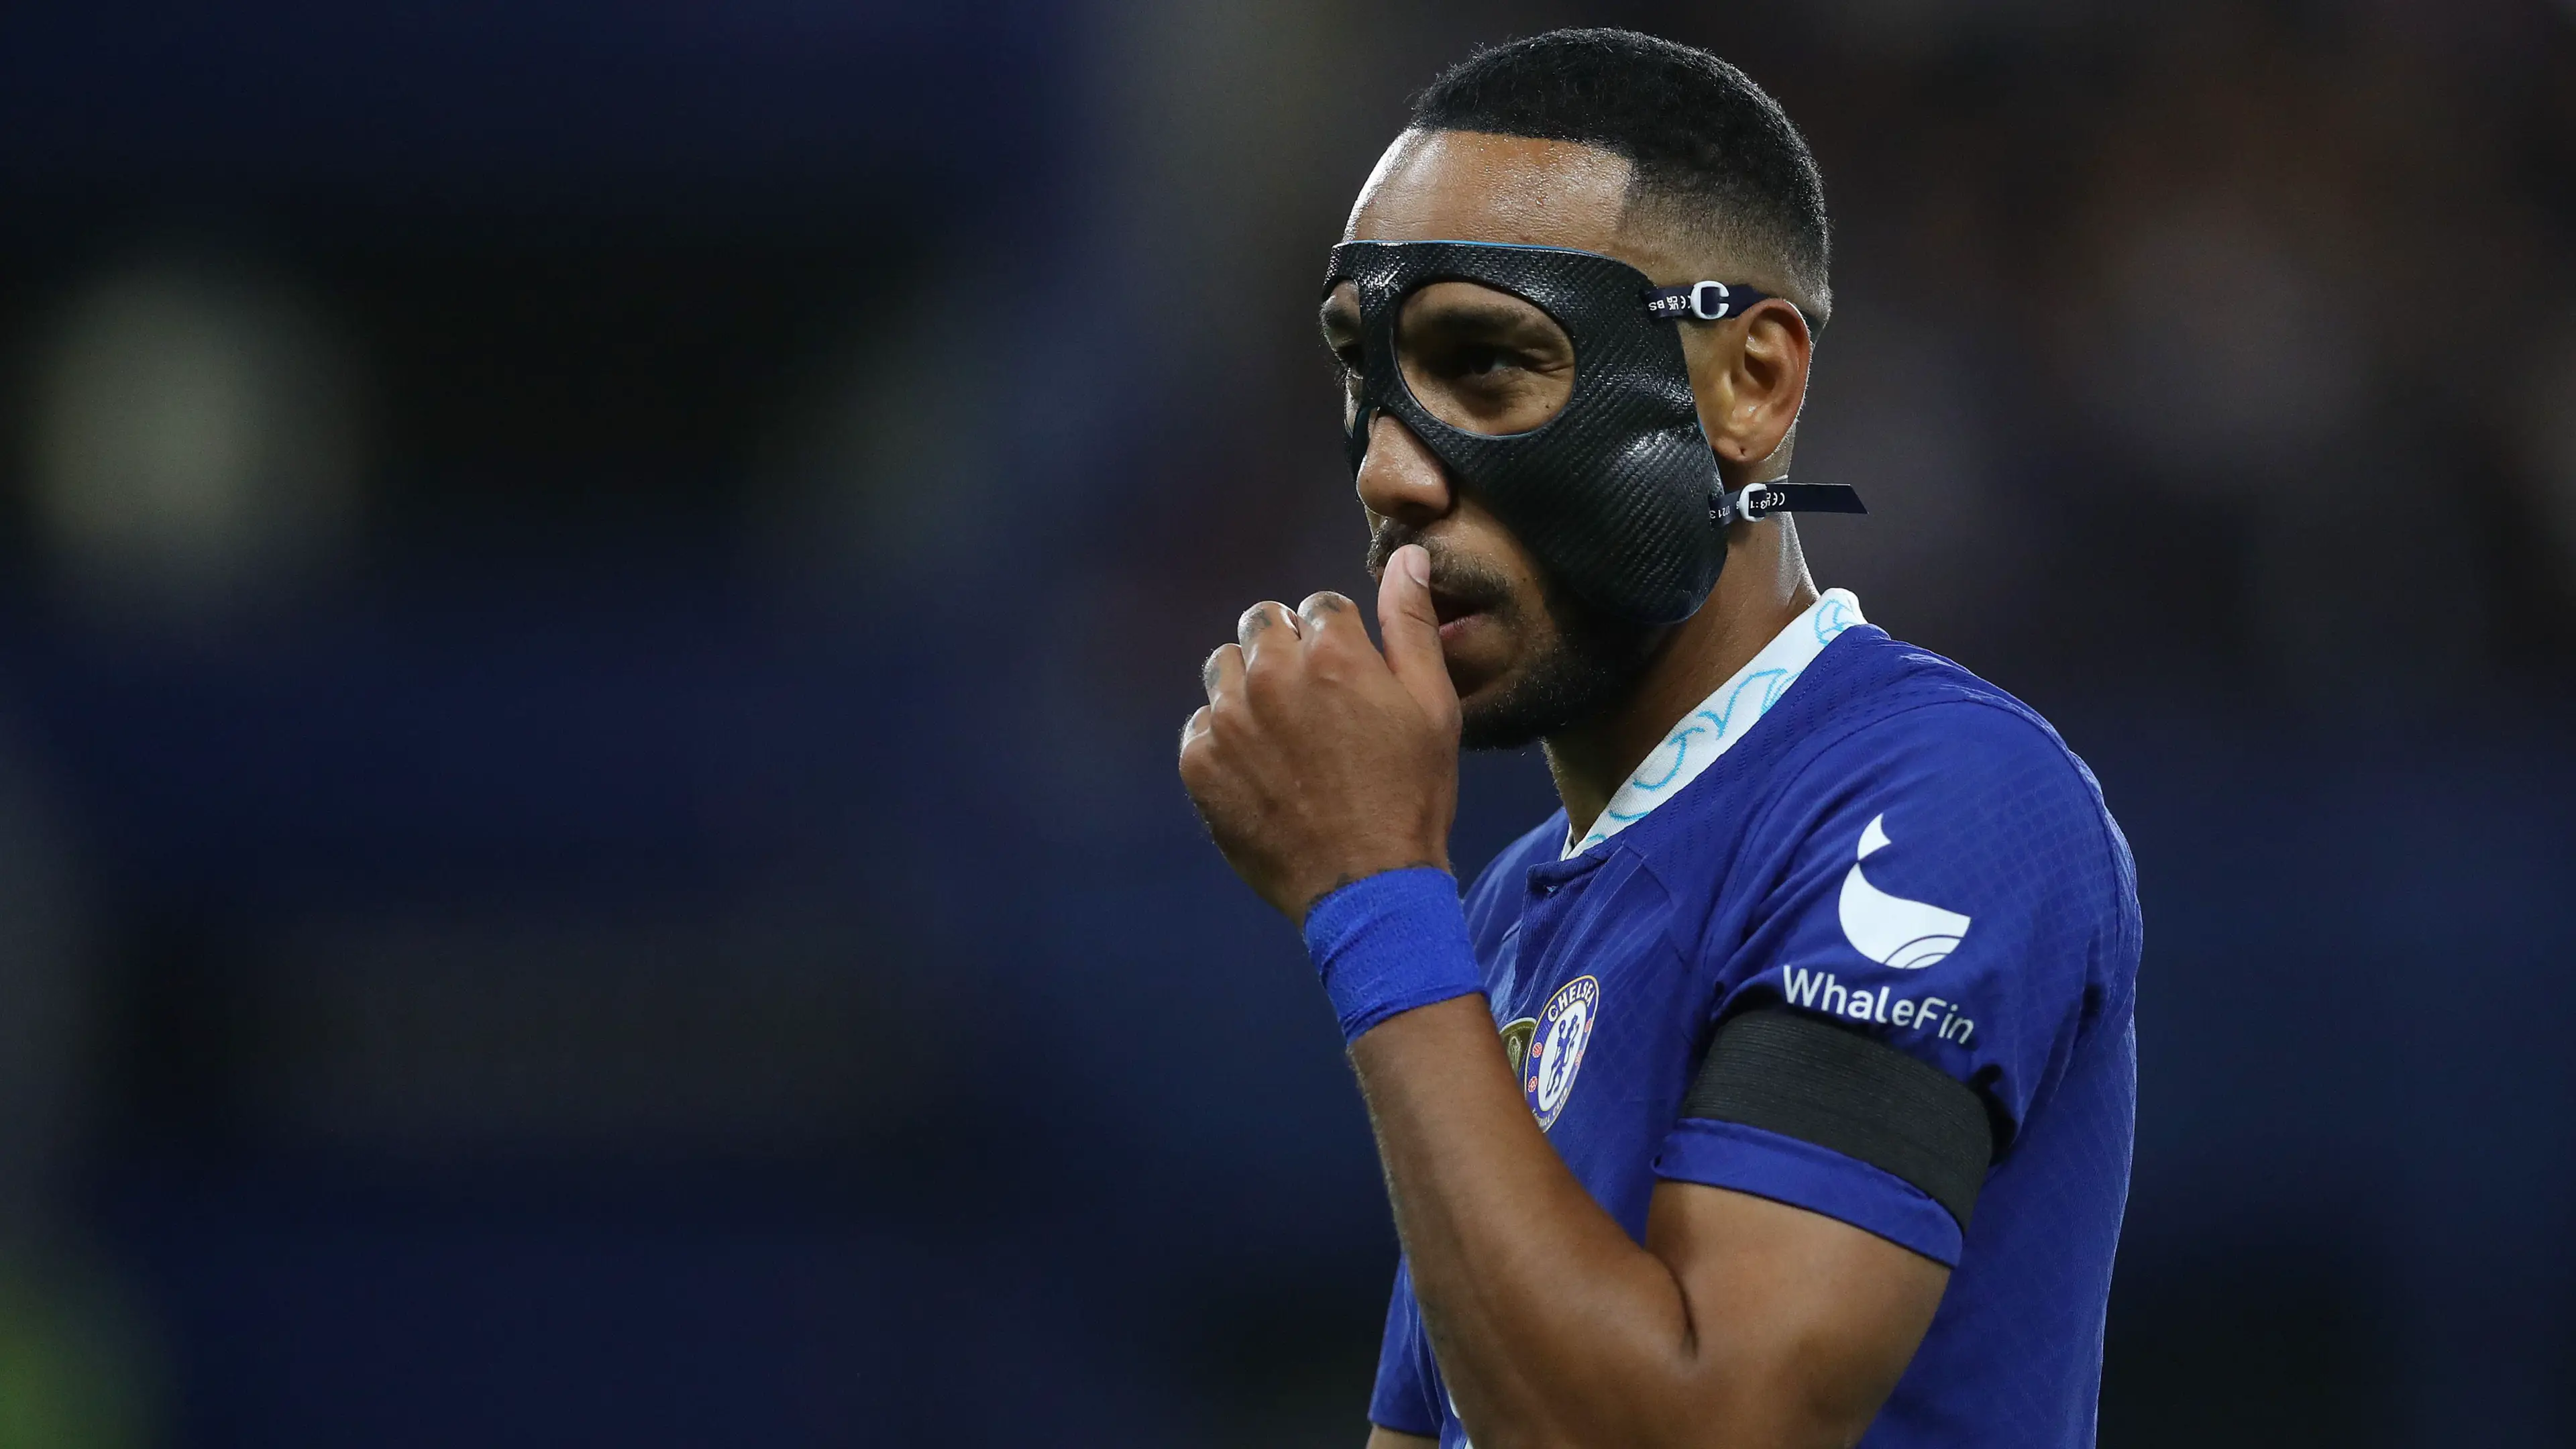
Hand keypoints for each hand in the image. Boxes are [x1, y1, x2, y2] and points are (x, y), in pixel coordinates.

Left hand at [1179, 544, 1461, 918]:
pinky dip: (1225, 742)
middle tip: (1315, 705)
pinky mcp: (1199, 764)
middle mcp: (1270, 675)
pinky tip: (1262, 774)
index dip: (1338, 640)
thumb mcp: (1433, 706)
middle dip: (1287, 650)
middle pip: (1262, 624)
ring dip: (1250, 689)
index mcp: (1331, 652)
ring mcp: (1227, 721)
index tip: (1349, 681)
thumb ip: (1411, 623)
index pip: (1319, 606)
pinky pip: (1201, 726)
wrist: (1368, 888)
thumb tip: (1406, 557)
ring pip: (1225, 668)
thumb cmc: (1412, 795)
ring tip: (1285, 739)